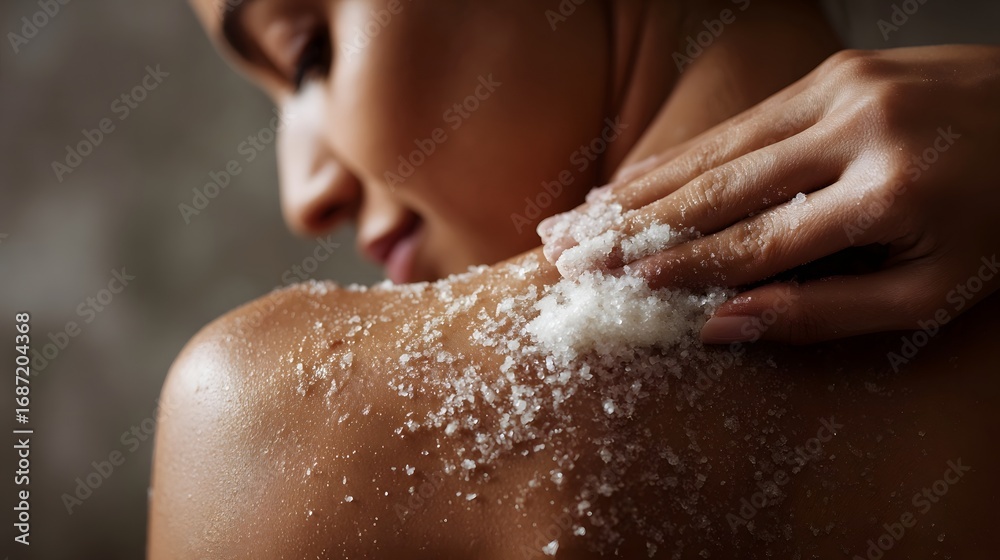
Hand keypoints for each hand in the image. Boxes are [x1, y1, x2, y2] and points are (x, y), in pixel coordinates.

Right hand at [539, 46, 999, 343]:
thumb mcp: (936, 290)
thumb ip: (830, 312)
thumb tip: (725, 326)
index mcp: (890, 191)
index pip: (757, 242)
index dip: (682, 269)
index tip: (619, 286)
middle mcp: (856, 125)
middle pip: (717, 186)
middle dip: (633, 224)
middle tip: (567, 248)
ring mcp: (842, 86)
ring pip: (718, 146)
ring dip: (641, 185)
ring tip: (581, 213)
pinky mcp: (835, 69)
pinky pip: (742, 119)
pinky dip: (684, 152)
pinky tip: (639, 174)